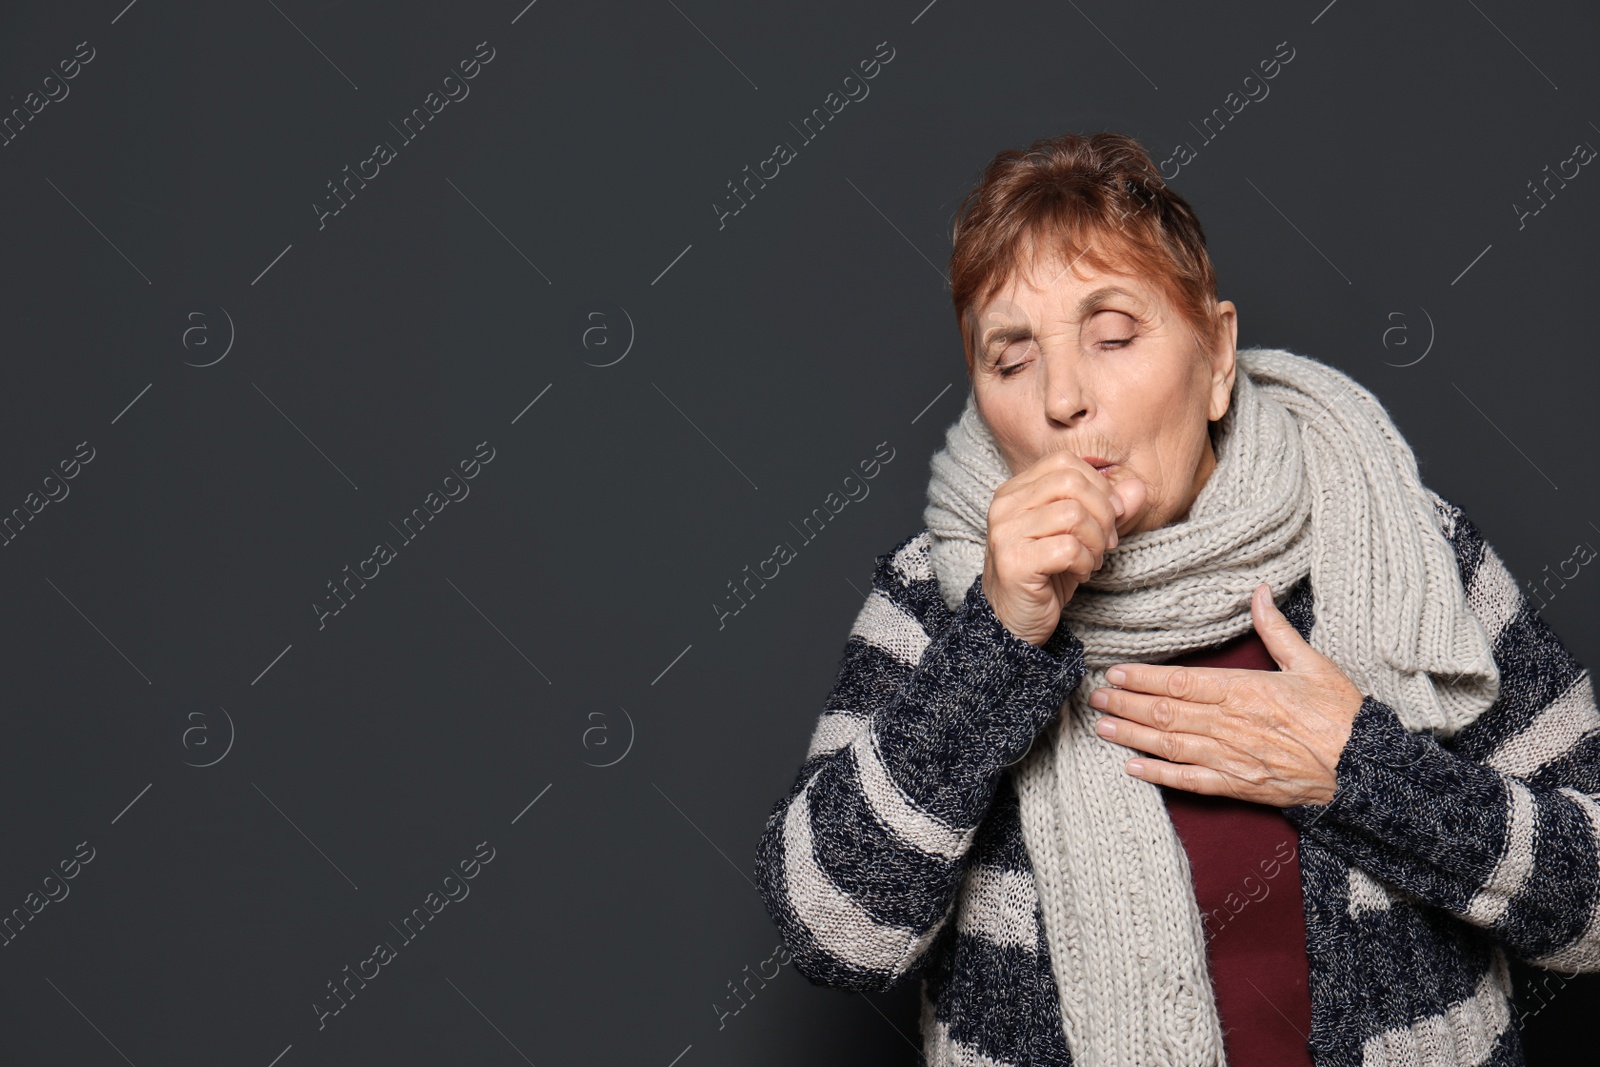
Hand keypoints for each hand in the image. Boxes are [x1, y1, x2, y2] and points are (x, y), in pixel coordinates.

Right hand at [983, 451, 1147, 646]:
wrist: (1013, 624)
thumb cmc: (1046, 576)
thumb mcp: (1081, 537)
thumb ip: (1108, 510)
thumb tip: (1138, 487)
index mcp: (1016, 491)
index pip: (1064, 463)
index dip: (1098, 486)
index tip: (1110, 517)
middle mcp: (1005, 506)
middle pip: (1071, 482)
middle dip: (1102, 513)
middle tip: (1105, 543)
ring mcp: (1006, 533)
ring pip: (1073, 514)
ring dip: (1095, 542)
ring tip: (1091, 560)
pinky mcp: (1014, 562)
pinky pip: (1068, 549)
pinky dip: (1085, 563)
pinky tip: (1080, 575)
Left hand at [1086, 582, 1364, 806]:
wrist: (1365, 767)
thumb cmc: (1341, 714)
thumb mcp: (1311, 663)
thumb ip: (1277, 629)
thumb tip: (1259, 593)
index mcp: (1245, 691)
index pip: (1181, 681)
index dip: (1143, 677)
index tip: (1115, 671)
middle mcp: (1231, 725)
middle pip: (1167, 712)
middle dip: (1127, 703)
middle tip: (1094, 696)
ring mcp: (1232, 758)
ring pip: (1170, 745)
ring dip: (1132, 735)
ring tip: (1102, 725)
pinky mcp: (1240, 786)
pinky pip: (1191, 782)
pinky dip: (1159, 776)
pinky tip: (1132, 768)